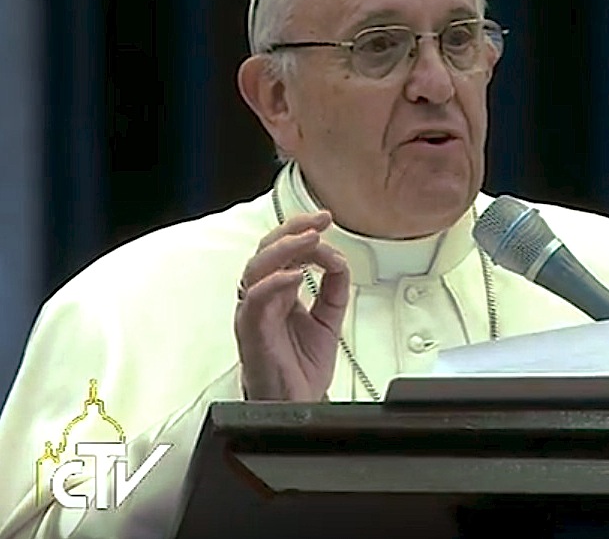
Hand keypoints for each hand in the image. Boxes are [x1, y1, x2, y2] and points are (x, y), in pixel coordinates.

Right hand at [234, 210, 349, 400]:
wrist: (297, 406)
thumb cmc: (300, 368)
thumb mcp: (328, 319)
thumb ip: (334, 289)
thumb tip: (340, 261)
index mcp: (279, 292)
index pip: (284, 249)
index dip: (303, 230)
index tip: (327, 220)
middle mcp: (263, 297)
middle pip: (267, 249)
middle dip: (293, 228)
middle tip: (320, 220)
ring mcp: (255, 312)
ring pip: (257, 267)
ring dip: (285, 249)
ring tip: (311, 239)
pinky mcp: (252, 331)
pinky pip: (254, 300)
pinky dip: (274, 283)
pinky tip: (294, 276)